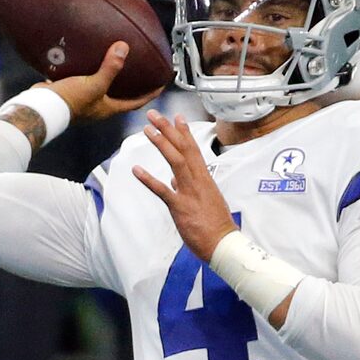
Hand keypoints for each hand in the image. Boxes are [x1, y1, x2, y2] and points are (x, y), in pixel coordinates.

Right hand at [41, 39, 162, 123]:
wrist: (42, 107)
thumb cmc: (69, 103)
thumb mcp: (94, 84)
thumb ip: (110, 68)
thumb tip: (124, 49)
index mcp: (108, 108)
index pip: (136, 103)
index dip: (151, 94)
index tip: (162, 85)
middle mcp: (99, 106)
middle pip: (122, 95)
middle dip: (133, 85)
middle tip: (142, 71)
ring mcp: (85, 99)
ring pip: (102, 85)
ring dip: (110, 75)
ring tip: (116, 59)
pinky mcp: (71, 91)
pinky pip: (85, 78)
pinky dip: (89, 68)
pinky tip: (87, 56)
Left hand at [133, 111, 235, 256]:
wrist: (223, 244)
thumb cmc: (216, 225)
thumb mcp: (206, 201)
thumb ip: (188, 188)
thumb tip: (172, 181)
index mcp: (205, 179)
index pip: (194, 150)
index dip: (184, 133)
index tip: (177, 117)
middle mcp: (198, 181)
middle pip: (183, 149)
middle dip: (168, 130)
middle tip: (154, 115)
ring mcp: (189, 193)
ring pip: (175, 162)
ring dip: (161, 144)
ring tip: (148, 130)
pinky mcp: (180, 207)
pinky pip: (162, 191)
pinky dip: (149, 179)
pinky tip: (136, 170)